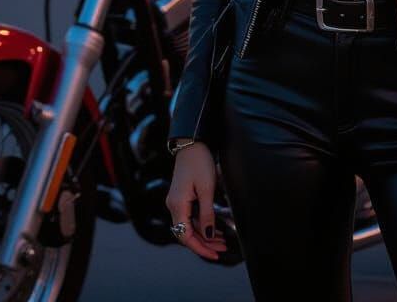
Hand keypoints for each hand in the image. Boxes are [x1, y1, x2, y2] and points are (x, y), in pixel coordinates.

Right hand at [165, 142, 228, 260]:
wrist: (191, 142)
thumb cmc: (199, 162)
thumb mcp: (207, 189)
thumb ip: (207, 213)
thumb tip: (208, 234)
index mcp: (177, 205)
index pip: (185, 236)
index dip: (200, 247)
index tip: (216, 254)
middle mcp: (173, 205)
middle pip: (187, 233)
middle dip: (205, 243)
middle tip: (223, 248)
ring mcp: (176, 201)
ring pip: (189, 225)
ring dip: (204, 234)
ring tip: (222, 240)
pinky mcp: (181, 197)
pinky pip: (190, 216)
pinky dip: (202, 224)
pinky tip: (214, 227)